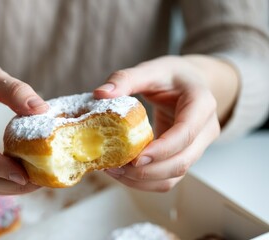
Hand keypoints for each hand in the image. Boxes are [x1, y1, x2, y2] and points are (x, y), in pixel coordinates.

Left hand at [94, 55, 237, 191]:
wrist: (189, 83)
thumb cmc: (171, 76)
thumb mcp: (150, 69)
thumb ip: (125, 79)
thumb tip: (101, 93)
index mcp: (201, 104)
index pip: (186, 133)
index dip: (162, 149)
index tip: (135, 157)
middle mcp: (206, 129)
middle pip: (182, 161)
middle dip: (147, 170)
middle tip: (115, 166)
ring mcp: (198, 147)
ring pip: (175, 175)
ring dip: (144, 180)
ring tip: (114, 171)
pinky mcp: (184, 157)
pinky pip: (168, 178)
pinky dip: (145, 181)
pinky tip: (123, 172)